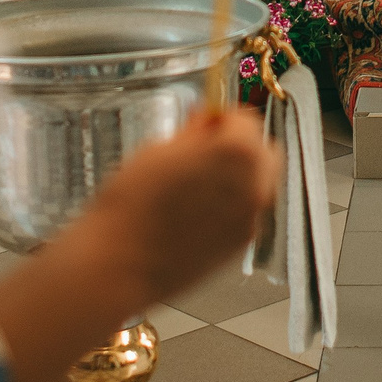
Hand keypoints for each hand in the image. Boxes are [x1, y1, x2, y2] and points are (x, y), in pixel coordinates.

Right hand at [0, 106, 281, 381]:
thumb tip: (205, 124)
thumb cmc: (131, 208)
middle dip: (240, 147)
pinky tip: (195, 212)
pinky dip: (229, 208)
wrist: (118, 263)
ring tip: (196, 182)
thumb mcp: (159, 149)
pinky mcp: (239, 248)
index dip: (223, 118)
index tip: (206, 122)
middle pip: (263, 153)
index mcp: (237, 153)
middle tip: (206, 149)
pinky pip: (244, 216)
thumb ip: (194, 132)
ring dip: (238, 178)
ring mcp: (249, 221)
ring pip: (257, 186)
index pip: (247, 120)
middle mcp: (253, 187)